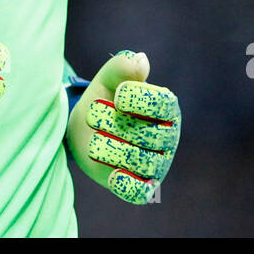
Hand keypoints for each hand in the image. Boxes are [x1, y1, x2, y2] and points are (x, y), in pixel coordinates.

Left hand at [66, 50, 179, 203]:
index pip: (161, 103)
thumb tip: (141, 61)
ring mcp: (157, 164)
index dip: (135, 99)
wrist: (85, 129)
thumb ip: (121, 67)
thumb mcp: (107, 79)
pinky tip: (110, 172)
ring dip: (105, 146)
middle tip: (95, 114)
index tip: (116, 96)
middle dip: (109, 121)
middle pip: (144, 133)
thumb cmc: (103, 100)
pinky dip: (123, 183)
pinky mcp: (142, 188)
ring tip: (94, 138)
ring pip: (136, 160)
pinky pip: (138, 192)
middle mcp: (168, 136)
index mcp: (167, 107)